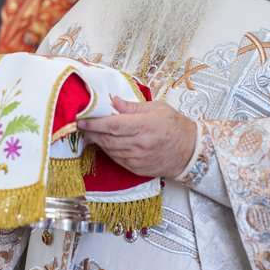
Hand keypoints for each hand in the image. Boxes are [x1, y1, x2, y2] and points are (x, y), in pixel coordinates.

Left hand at [77, 95, 196, 177]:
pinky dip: (108, 150)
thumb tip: (113, 101)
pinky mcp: (137, 168)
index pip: (113, 125)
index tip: (82, 119)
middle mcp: (140, 144)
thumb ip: (132, 107)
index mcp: (145, 126)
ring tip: (90, 132)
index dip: (95, 123)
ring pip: (110, 150)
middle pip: (108, 139)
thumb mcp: (156, 108)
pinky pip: (117, 159)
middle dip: (91, 132)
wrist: (189, 151)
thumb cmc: (174, 126)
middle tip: (81, 125)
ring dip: (97, 141)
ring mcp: (138, 158)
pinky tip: (105, 142)